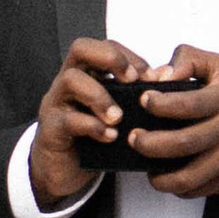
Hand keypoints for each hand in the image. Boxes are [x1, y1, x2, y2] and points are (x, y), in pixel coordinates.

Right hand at [30, 35, 148, 209]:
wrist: (64, 171)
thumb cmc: (94, 136)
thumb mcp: (118, 111)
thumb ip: (138, 93)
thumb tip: (166, 77)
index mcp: (87, 73)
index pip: (105, 45)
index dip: (129, 55)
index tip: (151, 76)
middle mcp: (69, 82)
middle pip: (80, 47)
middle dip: (111, 59)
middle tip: (132, 81)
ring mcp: (57, 103)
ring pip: (70, 80)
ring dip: (100, 96)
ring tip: (118, 117)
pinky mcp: (51, 128)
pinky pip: (68, 119)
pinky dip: (92, 126)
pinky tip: (110, 136)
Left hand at [117, 46, 218, 197]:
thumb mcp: (213, 64)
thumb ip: (186, 60)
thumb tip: (160, 77)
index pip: (191, 105)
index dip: (163, 104)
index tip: (143, 99)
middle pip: (185, 144)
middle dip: (151, 143)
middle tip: (132, 137)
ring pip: (189, 176)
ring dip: (159, 174)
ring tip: (142, 162)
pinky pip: (194, 190)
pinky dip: (173, 187)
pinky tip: (160, 172)